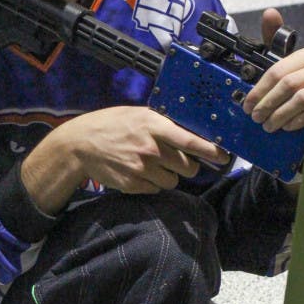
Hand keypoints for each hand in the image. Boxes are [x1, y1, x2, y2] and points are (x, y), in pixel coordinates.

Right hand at [21, 106, 230, 212]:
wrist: (80, 145)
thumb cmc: (110, 125)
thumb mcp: (137, 115)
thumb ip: (162, 122)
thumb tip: (190, 131)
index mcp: (154, 126)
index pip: (191, 141)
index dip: (211, 150)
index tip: (223, 156)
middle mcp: (151, 148)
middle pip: (188, 167)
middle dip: (187, 165)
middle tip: (175, 159)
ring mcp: (142, 168)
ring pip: (173, 180)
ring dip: (169, 175)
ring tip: (151, 164)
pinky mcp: (134, 184)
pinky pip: (157, 188)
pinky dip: (153, 183)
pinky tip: (139, 171)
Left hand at [242, 8, 303, 132]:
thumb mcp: (292, 53)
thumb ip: (276, 37)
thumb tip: (269, 13)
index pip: (277, 70)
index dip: (259, 90)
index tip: (247, 104)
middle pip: (287, 85)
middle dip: (267, 103)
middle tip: (256, 117)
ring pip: (299, 99)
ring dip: (280, 115)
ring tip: (268, 125)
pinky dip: (297, 120)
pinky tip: (287, 126)